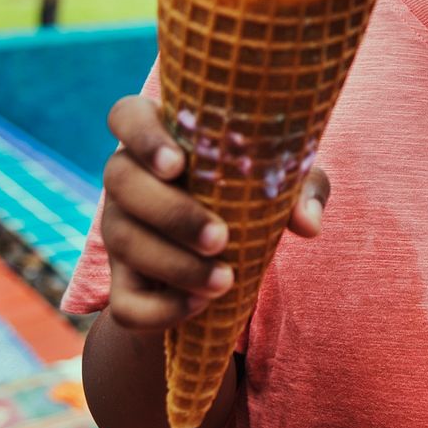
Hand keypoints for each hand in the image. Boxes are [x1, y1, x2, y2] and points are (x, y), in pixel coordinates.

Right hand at [101, 95, 330, 331]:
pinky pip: (125, 303)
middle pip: (120, 180)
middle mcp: (128, 179)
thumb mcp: (284, 185)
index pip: (127, 116)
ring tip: (225, 281)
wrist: (230, 262)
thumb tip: (308, 222)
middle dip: (172, 213)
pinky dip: (161, 311)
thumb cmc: (253, 198)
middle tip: (220, 239)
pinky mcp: (125, 283)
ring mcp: (119, 230)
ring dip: (175, 265)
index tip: (176, 164)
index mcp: (162, 140)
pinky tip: (200, 306)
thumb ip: (301, 189)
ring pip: (122, 241)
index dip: (144, 136)